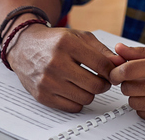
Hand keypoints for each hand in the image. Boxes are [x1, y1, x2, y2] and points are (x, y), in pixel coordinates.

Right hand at [5, 25, 125, 111]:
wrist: (24, 46)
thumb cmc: (56, 41)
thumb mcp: (80, 37)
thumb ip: (102, 50)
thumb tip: (120, 63)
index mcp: (67, 44)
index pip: (101, 65)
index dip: (112, 71)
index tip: (113, 72)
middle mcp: (55, 62)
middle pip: (95, 85)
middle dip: (104, 84)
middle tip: (102, 80)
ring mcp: (47, 80)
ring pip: (85, 98)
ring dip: (91, 92)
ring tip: (86, 82)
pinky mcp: (42, 95)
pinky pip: (72, 107)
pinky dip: (78, 100)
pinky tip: (74, 89)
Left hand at [108, 45, 144, 127]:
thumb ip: (144, 52)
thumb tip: (119, 50)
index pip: (129, 70)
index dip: (117, 70)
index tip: (116, 71)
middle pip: (128, 87)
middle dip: (128, 82)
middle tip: (137, 78)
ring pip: (133, 102)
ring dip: (137, 94)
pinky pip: (143, 114)